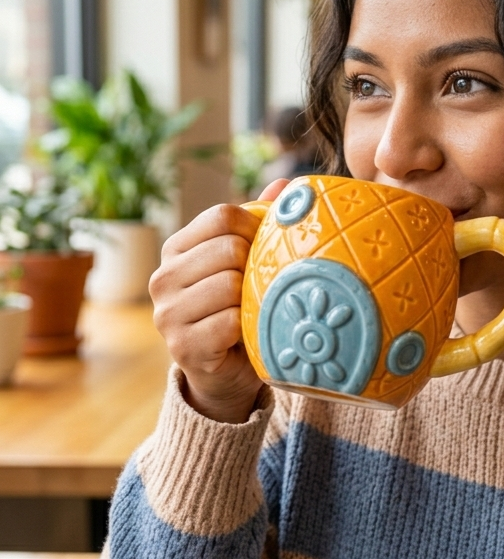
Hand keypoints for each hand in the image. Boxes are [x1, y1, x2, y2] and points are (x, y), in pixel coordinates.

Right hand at [149, 180, 289, 421]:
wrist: (226, 373)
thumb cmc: (240, 310)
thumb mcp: (247, 264)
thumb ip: (259, 224)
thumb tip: (285, 185)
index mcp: (177, 249)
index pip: (222, 215)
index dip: (256, 228)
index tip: (268, 248)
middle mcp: (163, 277)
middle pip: (228, 248)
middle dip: (255, 267)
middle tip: (260, 287)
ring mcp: (167, 313)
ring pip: (230, 284)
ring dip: (252, 300)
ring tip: (252, 311)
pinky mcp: (182, 346)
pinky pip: (229, 322)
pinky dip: (247, 328)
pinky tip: (245, 335)